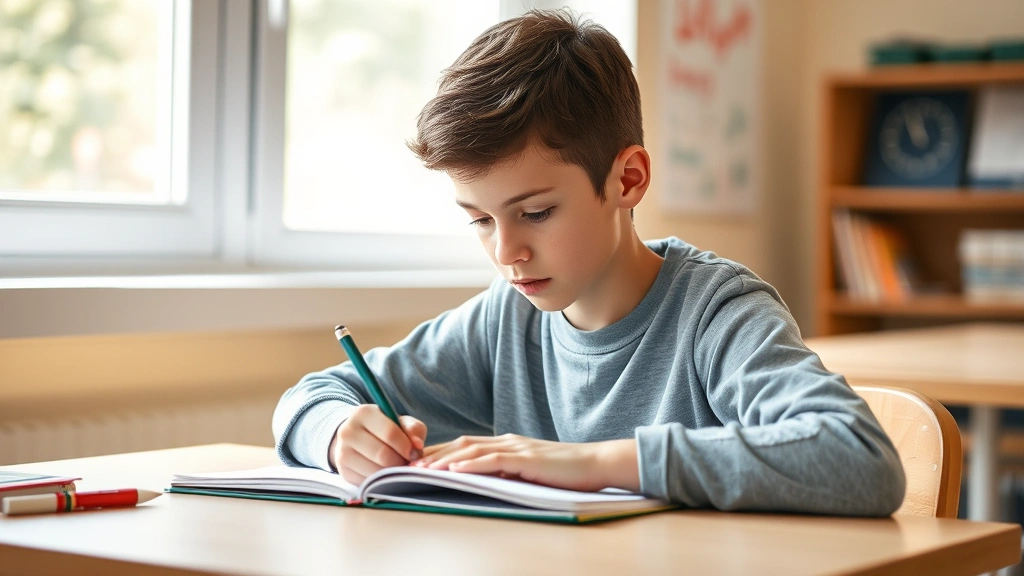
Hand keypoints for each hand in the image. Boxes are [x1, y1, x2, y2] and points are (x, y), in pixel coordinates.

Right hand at [329, 404, 426, 484]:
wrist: (358, 438)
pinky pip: (368, 482)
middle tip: (406, 463)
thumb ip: (413, 429)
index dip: (406, 446)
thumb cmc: (385, 429)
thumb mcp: (401, 422)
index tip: (414, 452)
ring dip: (392, 474)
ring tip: (397, 467)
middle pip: (382, 454)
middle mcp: (348, 431)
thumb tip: (417, 445)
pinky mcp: (343, 471)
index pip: (390, 433)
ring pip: (375, 471)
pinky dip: (380, 481)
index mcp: (364, 413)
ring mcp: (342, 452)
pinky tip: (384, 473)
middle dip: (400, 462)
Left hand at [412, 434, 639, 492]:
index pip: (465, 445)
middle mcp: (508, 441)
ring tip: (422, 470)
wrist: (596, 464)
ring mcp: (517, 448)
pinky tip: (454, 471)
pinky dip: (471, 465)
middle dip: (433, 455)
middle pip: (461, 444)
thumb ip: (508, 472)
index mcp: (507, 443)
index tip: (417, 463)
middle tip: (408, 465)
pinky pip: (493, 460)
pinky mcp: (527, 459)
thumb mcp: (530, 471)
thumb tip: (483, 482)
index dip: (439, 453)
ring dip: (444, 461)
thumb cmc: (566, 472)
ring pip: (472, 451)